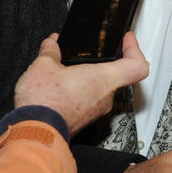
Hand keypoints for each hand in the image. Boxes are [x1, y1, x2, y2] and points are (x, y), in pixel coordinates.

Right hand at [14, 32, 148, 134]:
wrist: (34, 132)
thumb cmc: (45, 103)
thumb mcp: (43, 66)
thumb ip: (50, 51)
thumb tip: (51, 45)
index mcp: (103, 79)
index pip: (137, 66)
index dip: (134, 49)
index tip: (127, 40)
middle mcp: (105, 97)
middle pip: (117, 76)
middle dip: (102, 63)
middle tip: (91, 54)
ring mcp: (96, 111)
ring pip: (100, 89)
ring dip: (87, 78)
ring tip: (68, 69)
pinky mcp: (84, 120)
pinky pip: (88, 100)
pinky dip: (79, 91)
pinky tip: (61, 86)